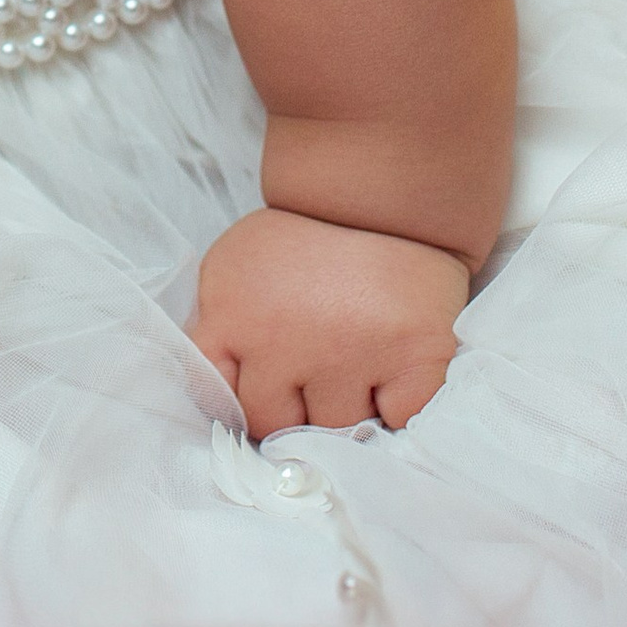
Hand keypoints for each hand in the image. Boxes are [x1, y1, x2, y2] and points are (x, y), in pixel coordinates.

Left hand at [189, 205, 468, 433]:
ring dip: (349, 406)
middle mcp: (281, 340)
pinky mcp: (412, 359)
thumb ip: (225, 329)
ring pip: (336, 429)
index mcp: (231, 311)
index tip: (263, 387)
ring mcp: (348, 355)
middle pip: (273, 423)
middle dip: (294, 406)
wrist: (386, 198)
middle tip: (320, 362)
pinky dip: (400, 404)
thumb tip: (228, 399)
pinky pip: (398, 419)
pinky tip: (395, 365)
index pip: (214, 390)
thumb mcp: (238, 269)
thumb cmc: (308, 240)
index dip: (242, 394)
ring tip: (359, 354)